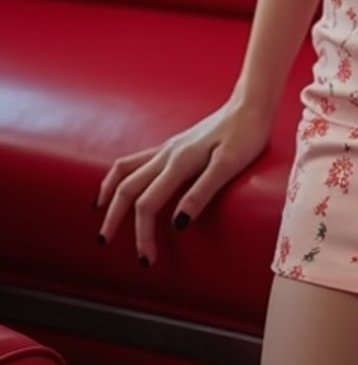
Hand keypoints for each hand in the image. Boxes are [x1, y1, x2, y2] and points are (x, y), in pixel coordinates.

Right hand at [95, 98, 274, 266]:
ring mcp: (168, 148)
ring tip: (100, 214)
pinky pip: (136, 160)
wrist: (251, 104)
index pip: (147, 205)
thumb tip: (177, 224)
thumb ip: (202, 193)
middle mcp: (167, 154)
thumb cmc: (246, 133)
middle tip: (105, 244)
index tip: (147, 260)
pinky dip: (120, 176)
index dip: (143, 235)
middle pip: (127, 188)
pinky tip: (121, 185)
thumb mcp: (230, 165)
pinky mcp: (174, 145)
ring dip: (110, 193)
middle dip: (114, 218)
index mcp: (178, 162)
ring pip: (125, 170)